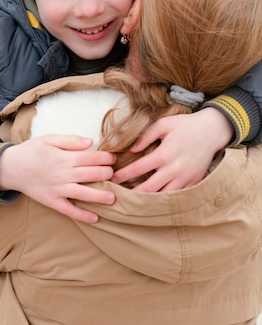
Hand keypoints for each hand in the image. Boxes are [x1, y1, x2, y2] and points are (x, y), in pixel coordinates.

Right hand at [0, 134, 116, 221]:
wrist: (10, 168)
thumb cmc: (32, 151)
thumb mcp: (49, 138)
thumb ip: (71, 140)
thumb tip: (91, 142)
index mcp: (64, 157)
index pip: (92, 157)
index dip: (107, 158)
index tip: (114, 159)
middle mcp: (63, 174)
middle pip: (92, 175)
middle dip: (108, 174)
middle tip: (115, 175)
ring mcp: (58, 189)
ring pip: (84, 194)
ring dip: (101, 197)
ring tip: (113, 198)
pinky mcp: (52, 201)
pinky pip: (69, 211)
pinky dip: (82, 216)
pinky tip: (95, 218)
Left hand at [112, 107, 233, 191]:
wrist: (212, 132)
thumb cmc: (185, 126)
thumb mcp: (164, 124)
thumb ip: (145, 136)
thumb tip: (131, 149)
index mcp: (164, 154)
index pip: (138, 169)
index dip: (123, 175)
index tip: (112, 178)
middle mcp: (174, 170)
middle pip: (148, 189)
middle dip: (131, 193)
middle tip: (119, 194)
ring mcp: (184, 179)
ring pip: (162, 197)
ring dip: (147, 200)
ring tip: (133, 200)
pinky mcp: (193, 183)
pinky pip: (176, 197)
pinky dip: (163, 200)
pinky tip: (153, 200)